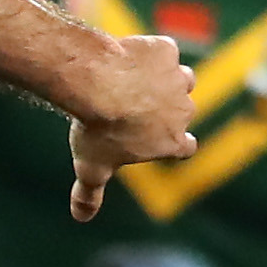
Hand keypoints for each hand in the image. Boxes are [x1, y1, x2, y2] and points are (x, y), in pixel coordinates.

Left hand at [65, 31, 199, 218]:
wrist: (96, 83)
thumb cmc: (96, 129)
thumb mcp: (91, 168)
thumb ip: (89, 194)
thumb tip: (80, 217)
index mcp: (172, 141)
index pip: (186, 147)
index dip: (173, 142)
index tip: (156, 138)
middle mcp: (183, 110)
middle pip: (184, 109)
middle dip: (166, 108)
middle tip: (136, 105)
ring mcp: (177, 78)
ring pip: (182, 78)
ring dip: (166, 79)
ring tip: (139, 79)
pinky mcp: (166, 50)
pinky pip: (164, 49)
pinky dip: (152, 51)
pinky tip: (132, 53)